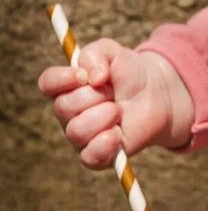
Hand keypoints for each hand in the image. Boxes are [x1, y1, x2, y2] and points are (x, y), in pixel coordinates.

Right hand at [38, 40, 194, 169]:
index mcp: (67, 86)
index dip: (62, 79)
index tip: (83, 75)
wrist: (156, 94)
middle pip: (63, 107)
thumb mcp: (115, 53)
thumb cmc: (129, 74)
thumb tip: (92, 77)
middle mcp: (69, 113)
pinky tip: (117, 133)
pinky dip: (104, 144)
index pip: (48, 83)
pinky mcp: (98, 155)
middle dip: (94, 95)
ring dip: (103, 116)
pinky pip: (89, 157)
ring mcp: (82, 135)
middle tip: (113, 91)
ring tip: (119, 109)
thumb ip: (97, 55)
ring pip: (76, 131)